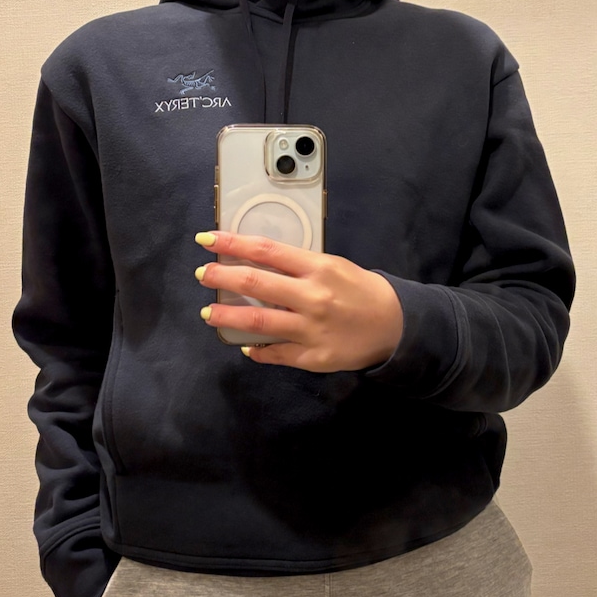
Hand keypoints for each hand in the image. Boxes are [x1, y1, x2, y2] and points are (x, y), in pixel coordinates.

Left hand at [193, 230, 403, 371]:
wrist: (394, 325)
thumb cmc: (360, 290)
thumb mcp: (333, 266)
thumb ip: (298, 266)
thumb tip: (258, 263)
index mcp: (317, 269)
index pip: (266, 252)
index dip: (232, 244)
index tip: (208, 239)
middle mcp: (311, 297)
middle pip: (255, 284)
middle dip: (222, 277)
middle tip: (202, 274)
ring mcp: (310, 330)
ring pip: (258, 323)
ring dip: (227, 318)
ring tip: (207, 314)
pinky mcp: (313, 357)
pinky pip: (277, 353)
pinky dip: (257, 350)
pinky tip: (245, 346)